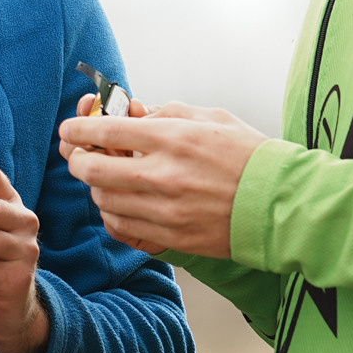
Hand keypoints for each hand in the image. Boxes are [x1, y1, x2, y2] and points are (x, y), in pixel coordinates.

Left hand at [57, 101, 270, 257]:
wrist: (282, 204)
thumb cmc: (250, 156)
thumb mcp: (211, 118)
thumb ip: (167, 114)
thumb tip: (134, 115)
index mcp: (172, 138)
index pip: (105, 131)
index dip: (79, 128)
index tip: (71, 128)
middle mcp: (162, 175)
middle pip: (92, 170)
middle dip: (78, 160)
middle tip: (81, 156)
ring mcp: (164, 211)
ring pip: (103, 202)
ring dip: (97, 189)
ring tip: (109, 180)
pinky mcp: (170, 237)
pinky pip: (122, 229)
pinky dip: (113, 216)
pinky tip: (122, 206)